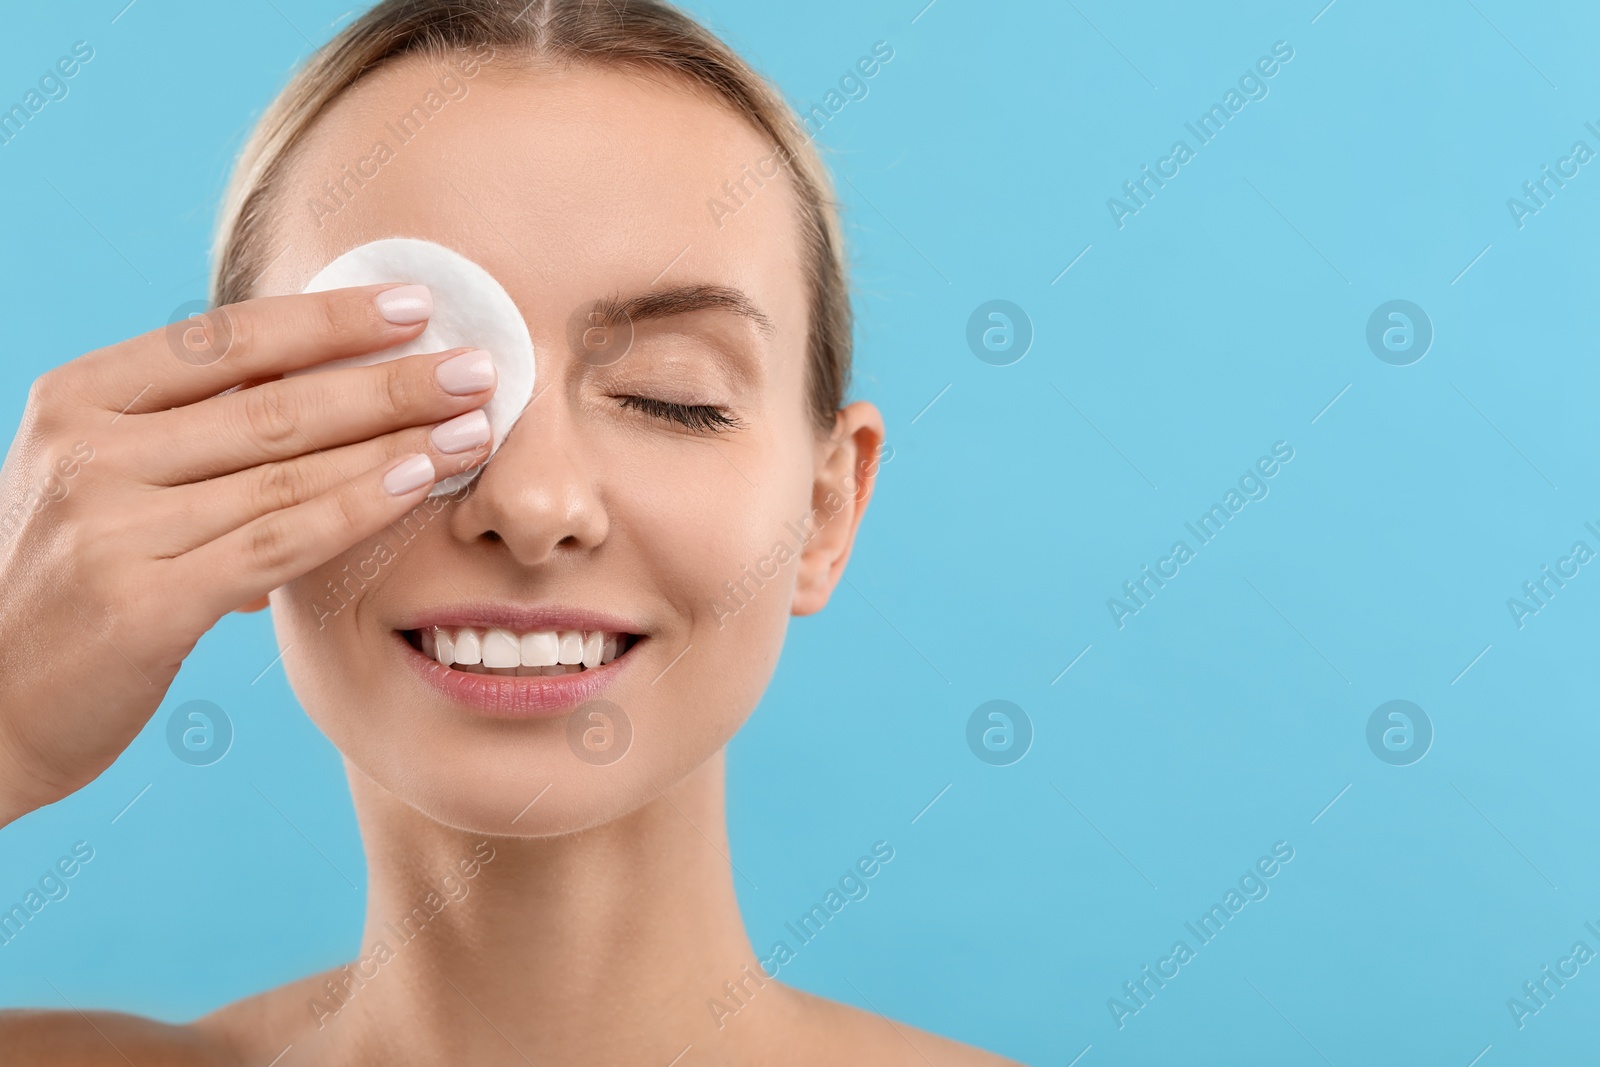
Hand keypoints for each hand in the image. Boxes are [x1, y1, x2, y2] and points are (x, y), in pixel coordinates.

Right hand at [0, 283, 496, 824]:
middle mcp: (89, 450)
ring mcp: (111, 524)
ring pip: (287, 470)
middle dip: (389, 380)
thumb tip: (326, 395)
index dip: (327, 318)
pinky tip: (421, 483)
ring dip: (396, 442)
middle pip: (272, 402)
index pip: (225, 338)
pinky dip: (359, 508)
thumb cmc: (66, 588)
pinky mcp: (143, 600)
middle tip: (481, 365)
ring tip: (476, 426)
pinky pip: (280, 543)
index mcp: (77, 400)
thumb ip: (190, 437)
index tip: (413, 303)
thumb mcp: (103, 484)